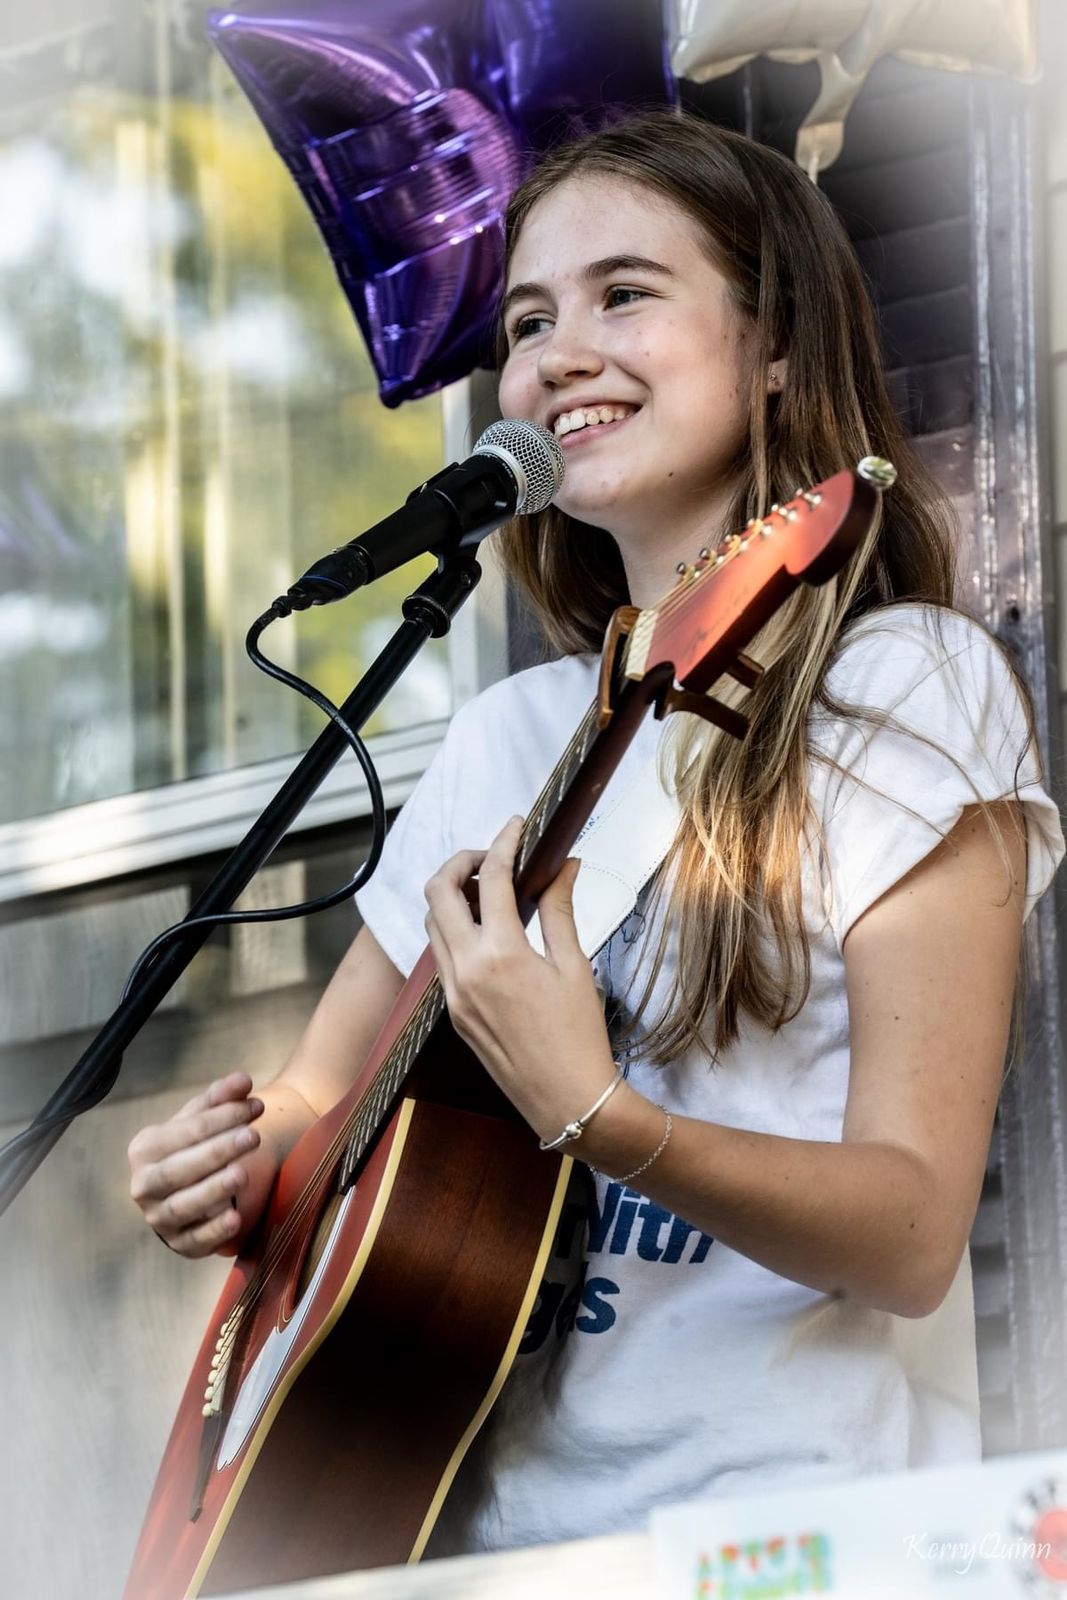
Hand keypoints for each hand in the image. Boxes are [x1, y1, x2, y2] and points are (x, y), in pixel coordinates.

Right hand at [127, 1072, 266, 1257]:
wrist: (188, 1189)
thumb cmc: (196, 1147)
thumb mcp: (204, 1120)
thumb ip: (222, 1098)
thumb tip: (243, 1080)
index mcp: (146, 1148)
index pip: (184, 1132)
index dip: (221, 1118)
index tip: (256, 1106)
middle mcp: (144, 1185)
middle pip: (179, 1169)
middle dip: (216, 1151)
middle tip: (252, 1135)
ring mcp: (158, 1217)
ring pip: (183, 1205)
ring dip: (213, 1190)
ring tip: (242, 1174)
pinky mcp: (179, 1243)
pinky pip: (195, 1240)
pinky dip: (214, 1231)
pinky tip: (236, 1218)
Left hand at [423, 816, 621, 1144]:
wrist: (567, 1102)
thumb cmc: (580, 1037)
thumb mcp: (575, 966)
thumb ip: (560, 909)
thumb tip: (565, 864)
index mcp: (502, 955)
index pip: (491, 878)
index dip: (505, 842)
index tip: (518, 826)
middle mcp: (467, 970)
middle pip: (437, 892)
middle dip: (460, 862)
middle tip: (493, 857)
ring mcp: (454, 993)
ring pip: (432, 923)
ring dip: (452, 896)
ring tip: (489, 890)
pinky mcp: (453, 1012)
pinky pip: (441, 956)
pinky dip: (454, 929)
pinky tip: (486, 929)